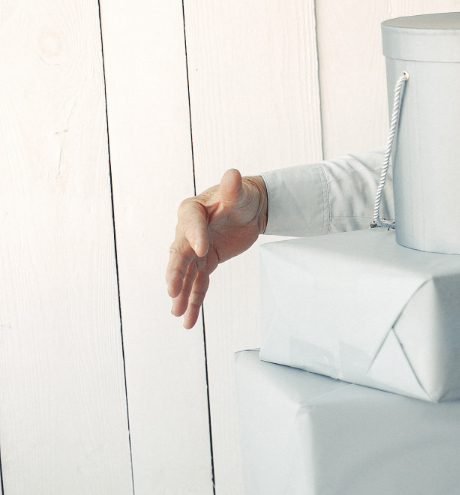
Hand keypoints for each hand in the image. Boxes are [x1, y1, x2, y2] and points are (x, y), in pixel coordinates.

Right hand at [166, 169, 266, 327]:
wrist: (251, 208)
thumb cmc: (243, 196)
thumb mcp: (240, 192)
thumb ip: (233, 188)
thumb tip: (232, 174)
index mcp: (192, 211)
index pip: (190, 223)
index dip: (195, 237)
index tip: (202, 250)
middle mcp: (188, 232)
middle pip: (179, 253)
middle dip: (176, 273)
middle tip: (172, 290)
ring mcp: (195, 250)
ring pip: (186, 274)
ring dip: (182, 294)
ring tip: (177, 313)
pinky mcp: (206, 262)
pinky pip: (198, 284)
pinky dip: (194, 301)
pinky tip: (188, 320)